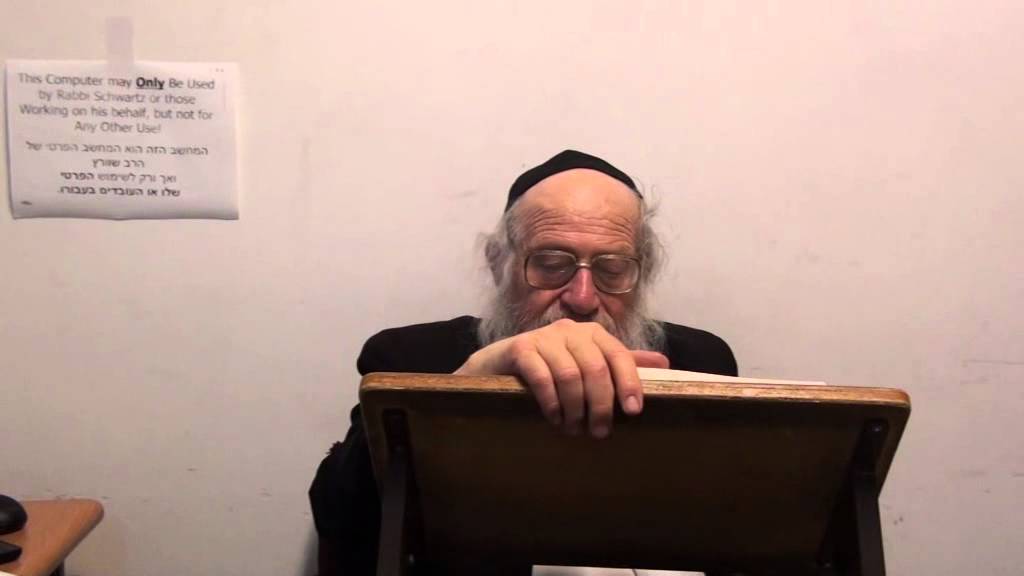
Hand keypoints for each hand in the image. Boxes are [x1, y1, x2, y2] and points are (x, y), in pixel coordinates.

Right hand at [455, 319, 668, 437]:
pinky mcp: (521, 348)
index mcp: (593, 333)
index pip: (618, 355)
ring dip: (575, 408)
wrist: (501, 363)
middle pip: (595, 368)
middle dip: (601, 405)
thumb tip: (665, 364)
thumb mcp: (588, 361)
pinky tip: (554, 418)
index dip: (629, 383)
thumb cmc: (551, 365)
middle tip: (599, 432)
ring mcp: (544, 337)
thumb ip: (622, 363)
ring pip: (570, 375)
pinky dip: (551, 402)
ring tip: (574, 429)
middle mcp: (570, 330)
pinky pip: (542, 377)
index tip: (634, 412)